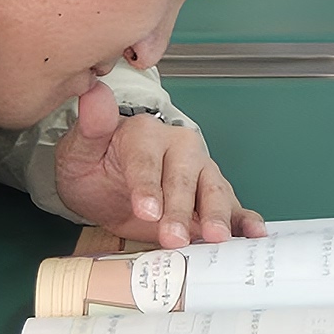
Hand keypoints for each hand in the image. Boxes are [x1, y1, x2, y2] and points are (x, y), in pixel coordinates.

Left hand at [55, 84, 259, 249]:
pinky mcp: (212, 197)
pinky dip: (244, 220)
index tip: (146, 211)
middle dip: (181, 209)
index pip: (147, 161)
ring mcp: (201, 172)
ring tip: (217, 238)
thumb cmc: (96, 166)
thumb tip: (94, 94)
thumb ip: (90, 127)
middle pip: (186, 178)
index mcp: (147, 134)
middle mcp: (180, 148)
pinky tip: (252, 233)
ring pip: (214, 191)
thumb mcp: (80, 150)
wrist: (108, 181)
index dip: (147, 187)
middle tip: (174, 236)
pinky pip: (233, 206)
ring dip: (217, 216)